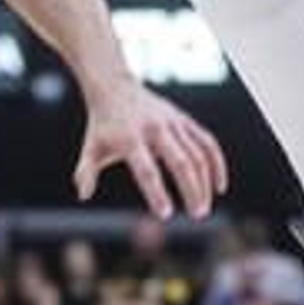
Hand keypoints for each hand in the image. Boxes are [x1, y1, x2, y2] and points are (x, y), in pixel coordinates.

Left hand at [74, 78, 228, 218]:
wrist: (115, 88)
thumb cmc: (102, 126)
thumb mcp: (91, 148)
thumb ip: (86, 171)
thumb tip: (84, 195)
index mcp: (130, 138)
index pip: (146, 169)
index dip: (156, 192)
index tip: (166, 214)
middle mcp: (155, 128)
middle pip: (180, 161)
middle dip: (191, 189)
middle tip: (197, 216)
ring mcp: (172, 122)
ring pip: (197, 153)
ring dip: (204, 182)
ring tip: (203, 209)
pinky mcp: (183, 120)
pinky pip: (206, 142)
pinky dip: (216, 163)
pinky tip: (219, 186)